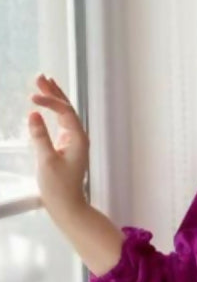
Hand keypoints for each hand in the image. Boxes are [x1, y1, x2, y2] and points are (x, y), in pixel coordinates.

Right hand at [28, 73, 89, 218]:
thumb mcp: (46, 161)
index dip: (49, 101)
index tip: (31, 98)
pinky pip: (61, 123)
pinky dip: (53, 111)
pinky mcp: (67, 147)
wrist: (67, 206)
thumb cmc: (58, 187)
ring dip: (54, 98)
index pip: (65, 112)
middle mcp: (79, 138)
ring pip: (65, 114)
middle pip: (67, 109)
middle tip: (39, 76)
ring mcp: (74, 141)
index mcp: (78, 139)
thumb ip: (40, 136)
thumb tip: (34, 114)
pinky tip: (46, 104)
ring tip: (42, 82)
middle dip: (54, 92)